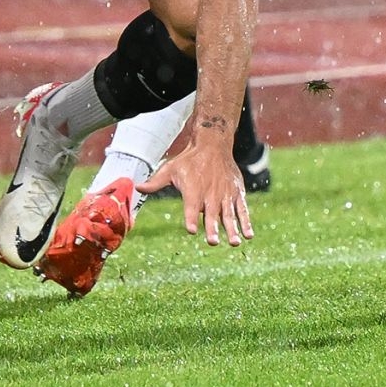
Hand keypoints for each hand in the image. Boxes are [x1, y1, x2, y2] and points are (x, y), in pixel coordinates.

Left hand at [138, 128, 252, 248]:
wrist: (213, 144)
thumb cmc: (189, 159)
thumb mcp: (170, 169)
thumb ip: (155, 182)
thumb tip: (137, 188)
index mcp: (193, 190)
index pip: (190, 207)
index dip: (190, 218)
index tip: (190, 230)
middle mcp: (210, 194)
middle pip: (211, 214)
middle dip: (211, 228)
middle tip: (211, 242)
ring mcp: (225, 194)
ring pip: (229, 214)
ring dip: (232, 229)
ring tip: (233, 242)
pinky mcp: (236, 193)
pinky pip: (242, 209)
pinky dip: (246, 222)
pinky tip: (248, 235)